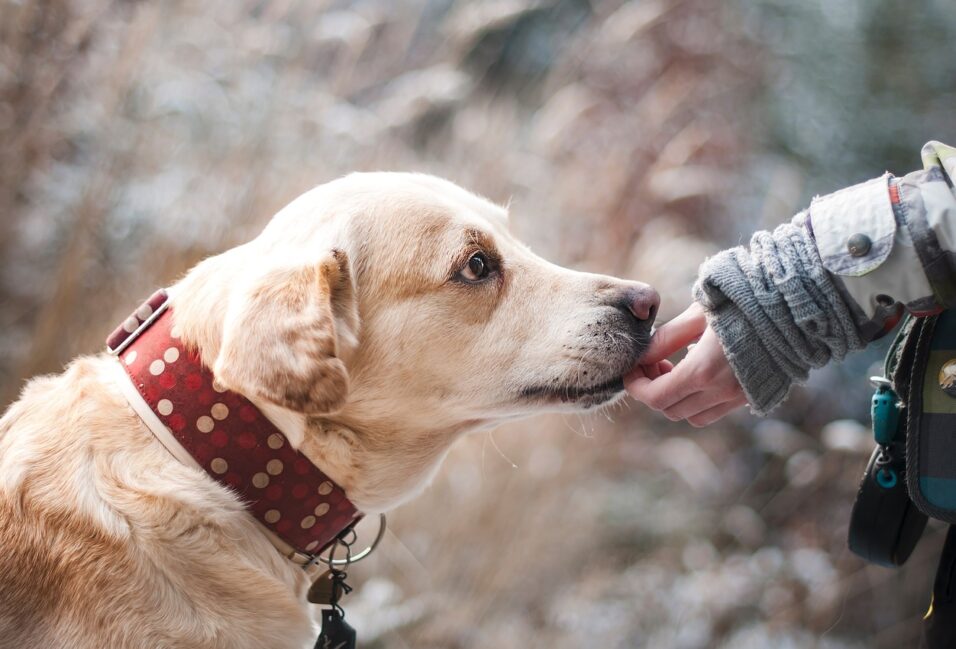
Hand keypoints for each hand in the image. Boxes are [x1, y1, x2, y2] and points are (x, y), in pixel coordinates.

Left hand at [626, 303, 747, 425]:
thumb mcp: (698, 314)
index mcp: (703, 371)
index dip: (636, 386)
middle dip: (653, 390)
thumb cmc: (743, 302)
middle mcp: (721, 392)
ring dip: (676, 398)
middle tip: (653, 363)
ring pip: (692, 416)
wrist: (795, 307)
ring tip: (675, 367)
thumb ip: (667, 338)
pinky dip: (699, 400)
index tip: (631, 369)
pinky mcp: (753, 396)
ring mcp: (739, 397)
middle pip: (670, 410)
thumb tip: (641, 355)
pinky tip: (700, 370)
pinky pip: (715, 411)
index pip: (655, 397)